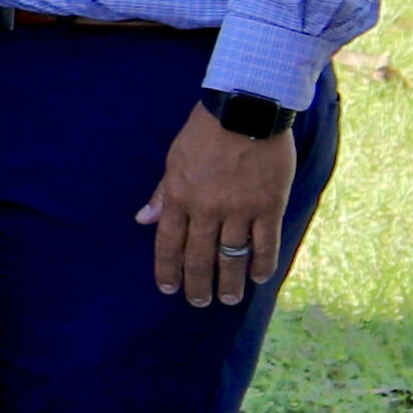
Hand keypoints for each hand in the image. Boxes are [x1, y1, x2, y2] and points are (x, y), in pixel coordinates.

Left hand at [140, 109, 297, 307]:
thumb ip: (162, 193)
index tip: (168, 288)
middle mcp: (207, 209)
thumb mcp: (174, 159)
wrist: (246, 110)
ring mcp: (240, 209)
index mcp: (180, 197)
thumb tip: (144, 219)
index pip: (168, 243)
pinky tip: (260, 278)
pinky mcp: (269, 205)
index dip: (167, 268)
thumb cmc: (205, 132)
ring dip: (231, 281)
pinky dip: (263, 263)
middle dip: (198, 284)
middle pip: (199, 256)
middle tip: (199, 302)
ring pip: (233, 256)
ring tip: (230, 299)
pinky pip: (265, 242)